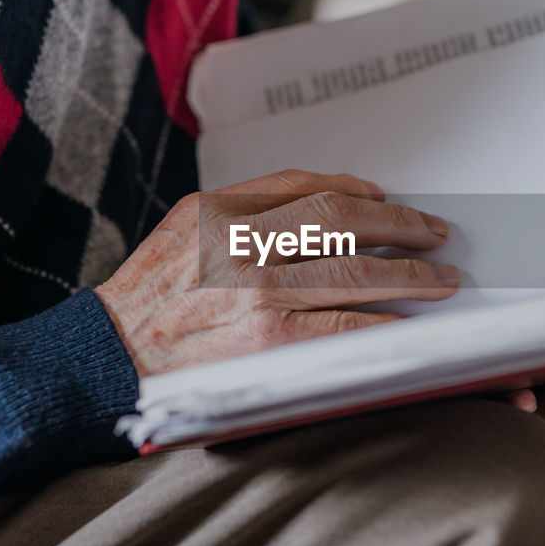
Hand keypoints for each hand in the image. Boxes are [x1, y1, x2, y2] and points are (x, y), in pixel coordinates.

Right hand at [96, 169, 458, 376]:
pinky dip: (384, 321)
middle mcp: (241, 242)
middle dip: (401, 225)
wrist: (105, 360)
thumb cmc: (145, 301)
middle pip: (344, 219)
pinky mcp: (271, 340)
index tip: (385, 198)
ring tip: (439, 277)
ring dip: (410, 273)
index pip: (306, 185)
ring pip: (356, 270)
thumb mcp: (181, 233)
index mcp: (218, 209)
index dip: (357, 189)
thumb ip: (241, 217)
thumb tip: (319, 214)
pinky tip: (406, 322)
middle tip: (434, 232)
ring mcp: (259, 292)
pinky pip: (346, 325)